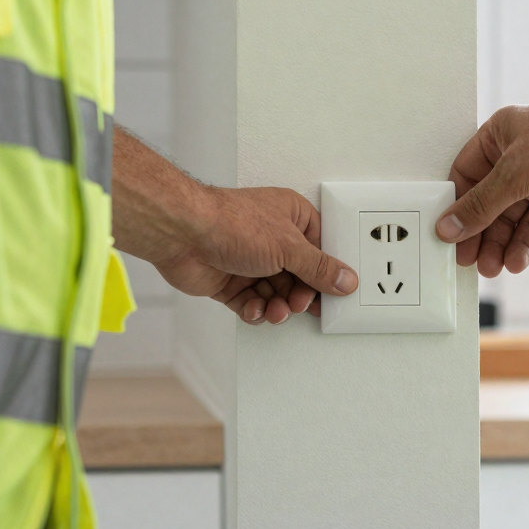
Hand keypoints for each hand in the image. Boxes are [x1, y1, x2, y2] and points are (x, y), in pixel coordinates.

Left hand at [150, 185, 357, 324]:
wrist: (182, 235)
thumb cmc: (232, 224)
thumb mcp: (288, 247)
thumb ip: (319, 268)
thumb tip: (346, 280)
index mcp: (291, 218)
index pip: (320, 249)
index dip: (326, 273)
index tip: (334, 293)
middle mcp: (272, 238)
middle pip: (298, 276)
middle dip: (299, 295)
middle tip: (300, 305)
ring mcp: (250, 260)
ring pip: (275, 293)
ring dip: (278, 307)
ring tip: (276, 311)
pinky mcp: (230, 281)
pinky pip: (251, 303)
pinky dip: (255, 310)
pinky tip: (254, 309)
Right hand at [435, 101, 528, 277]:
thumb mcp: (518, 173)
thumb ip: (482, 204)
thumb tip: (449, 226)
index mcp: (498, 137)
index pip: (465, 176)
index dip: (455, 207)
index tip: (447, 236)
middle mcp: (514, 159)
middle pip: (485, 204)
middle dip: (478, 234)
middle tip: (468, 261)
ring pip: (508, 221)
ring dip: (499, 245)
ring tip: (493, 268)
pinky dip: (523, 246)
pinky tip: (516, 261)